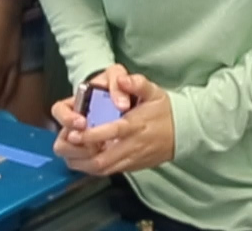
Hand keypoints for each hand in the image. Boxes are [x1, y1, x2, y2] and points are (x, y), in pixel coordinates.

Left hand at [53, 73, 174, 176]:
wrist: (183, 132)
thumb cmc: (165, 111)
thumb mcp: (154, 91)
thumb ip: (137, 83)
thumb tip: (122, 78)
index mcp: (136, 125)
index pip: (113, 131)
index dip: (92, 134)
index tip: (76, 131)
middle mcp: (133, 145)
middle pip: (103, 159)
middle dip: (81, 154)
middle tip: (68, 144)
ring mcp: (132, 159)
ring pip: (103, 169)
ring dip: (83, 163)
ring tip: (71, 151)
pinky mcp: (132, 167)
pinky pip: (108, 172)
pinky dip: (92, 168)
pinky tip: (83, 159)